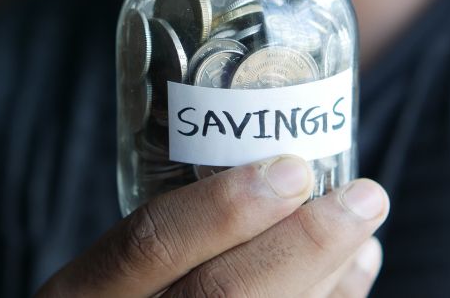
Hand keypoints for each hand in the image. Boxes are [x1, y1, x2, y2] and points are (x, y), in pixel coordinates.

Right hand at [37, 155, 388, 296]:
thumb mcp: (108, 266)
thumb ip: (162, 228)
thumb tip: (269, 165)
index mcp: (85, 291)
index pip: (148, 243)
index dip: (221, 207)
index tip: (290, 170)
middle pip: (221, 294)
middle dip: (304, 244)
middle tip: (362, 197)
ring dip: (330, 277)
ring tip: (364, 229)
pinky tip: (353, 273)